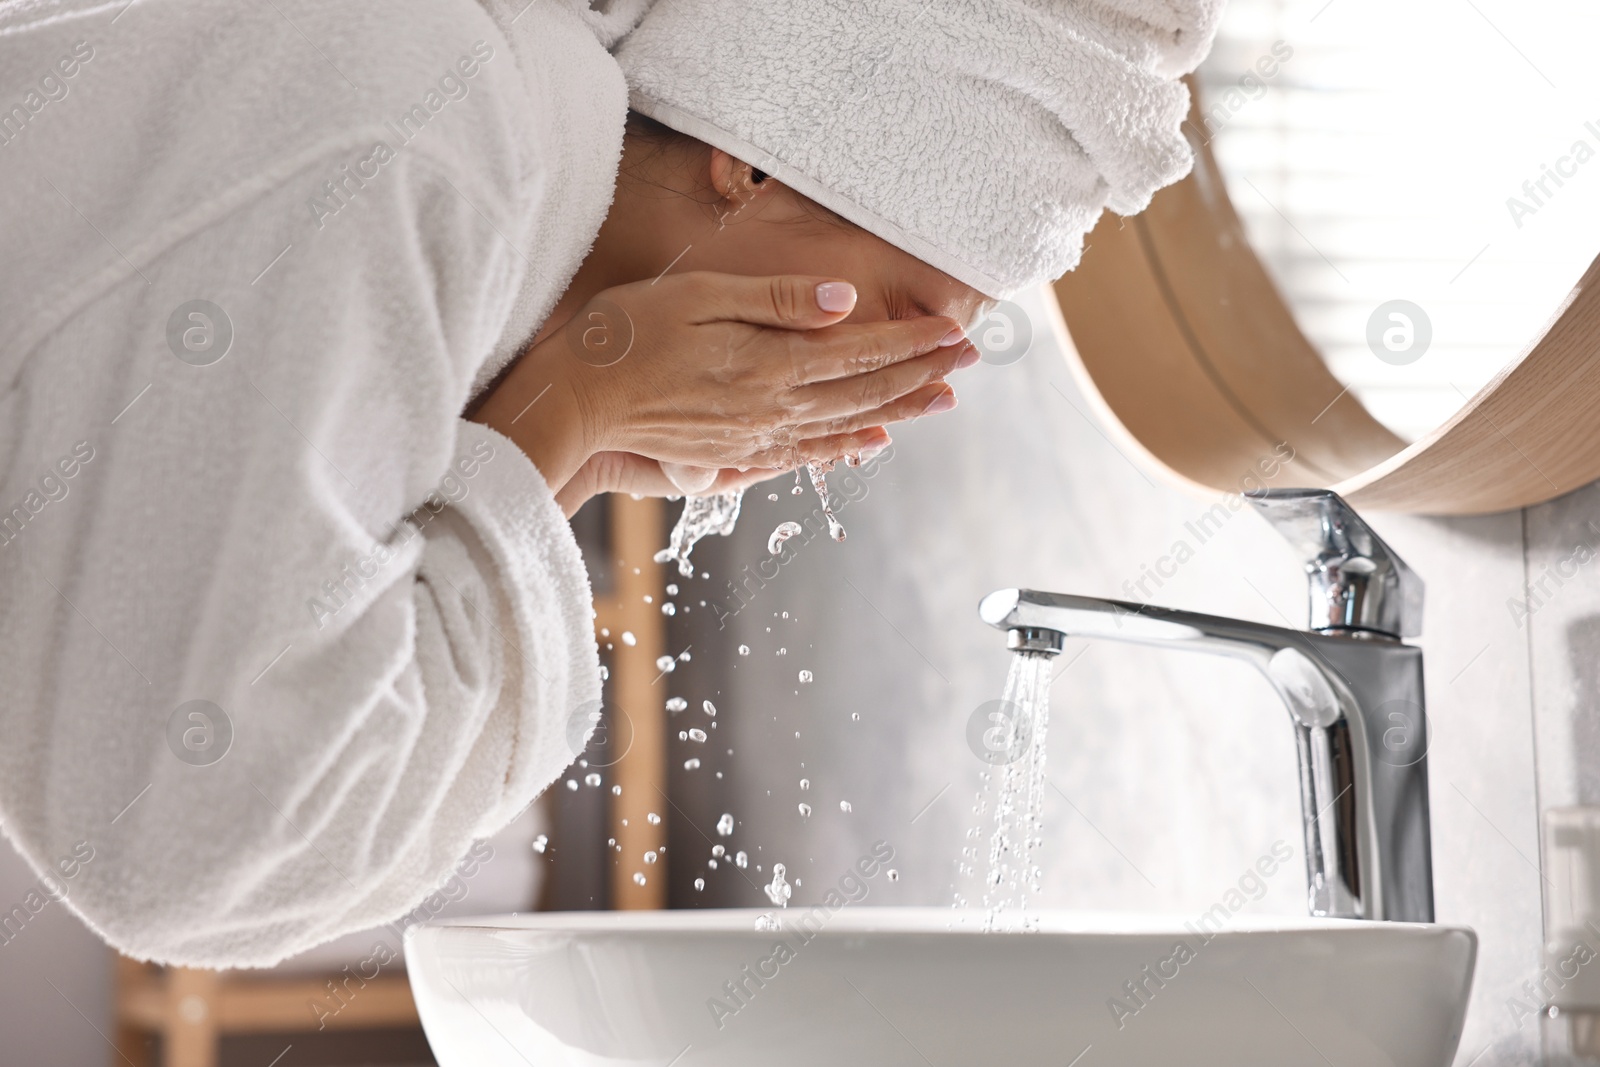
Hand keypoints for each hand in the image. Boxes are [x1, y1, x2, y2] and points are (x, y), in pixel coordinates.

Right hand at [472, 273, 970, 504]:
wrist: (576, 402)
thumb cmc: (627, 334)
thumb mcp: (700, 296)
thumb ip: (776, 301)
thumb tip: (846, 302)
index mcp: (770, 362)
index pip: (860, 350)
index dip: (913, 341)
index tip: (956, 329)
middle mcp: (773, 405)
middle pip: (865, 390)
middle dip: (921, 373)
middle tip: (970, 359)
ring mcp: (756, 435)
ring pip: (846, 424)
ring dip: (899, 410)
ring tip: (942, 400)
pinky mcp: (735, 452)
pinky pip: (807, 452)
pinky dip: (847, 446)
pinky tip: (870, 442)